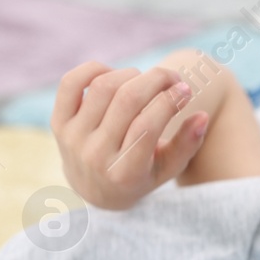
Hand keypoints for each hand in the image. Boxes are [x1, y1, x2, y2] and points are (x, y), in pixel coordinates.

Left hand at [51, 61, 210, 209]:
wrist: (94, 190)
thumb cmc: (140, 175)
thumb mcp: (166, 169)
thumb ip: (187, 145)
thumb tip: (201, 116)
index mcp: (124, 173)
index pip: (147, 126)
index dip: (170, 100)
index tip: (185, 89)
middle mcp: (95, 156)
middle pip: (127, 100)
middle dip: (155, 79)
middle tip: (171, 78)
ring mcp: (73, 139)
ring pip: (103, 86)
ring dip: (131, 74)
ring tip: (144, 81)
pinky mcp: (58, 124)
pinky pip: (72, 82)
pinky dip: (95, 69)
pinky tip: (114, 75)